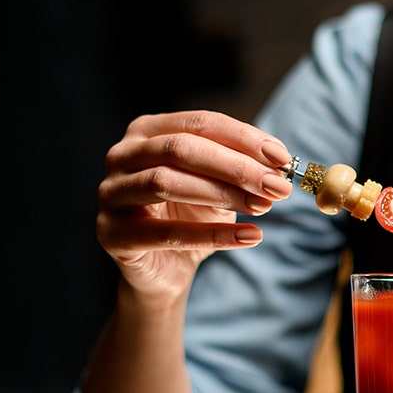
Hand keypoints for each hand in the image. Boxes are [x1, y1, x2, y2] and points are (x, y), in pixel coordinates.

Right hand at [95, 110, 293, 304]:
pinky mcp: (113, 234)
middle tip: (277, 185)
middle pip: (181, 150)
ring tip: (264, 207)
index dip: (243, 138)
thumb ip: (240, 169)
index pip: (199, 123)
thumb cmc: (190, 216)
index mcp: (146, 132)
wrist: (163, 268)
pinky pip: (168, 233)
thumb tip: (279, 166)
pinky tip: (250, 236)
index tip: (282, 158)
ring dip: (223, 195)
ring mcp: (110, 194)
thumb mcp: (218, 186)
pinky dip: (214, 235)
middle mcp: (121, 156)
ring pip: (167, 183)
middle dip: (236, 167)